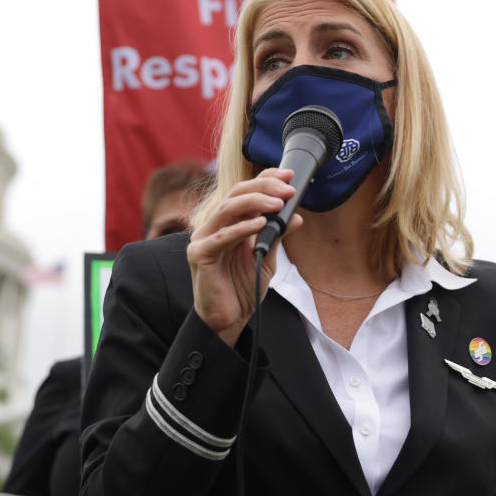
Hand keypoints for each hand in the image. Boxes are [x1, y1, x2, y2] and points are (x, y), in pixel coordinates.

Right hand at [186, 169, 300, 346]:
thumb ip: (276, 237)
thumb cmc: (241, 289)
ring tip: (278, 203)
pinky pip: (222, 237)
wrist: (227, 319)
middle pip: (236, 195)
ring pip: (227, 209)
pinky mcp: (199, 255)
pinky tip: (260, 223)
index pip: (244, 192)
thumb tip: (296, 218)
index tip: (288, 176)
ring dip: (255, 202)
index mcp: (227, 223)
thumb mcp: (265, 258)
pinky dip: (242, 228)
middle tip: (288, 190)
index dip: (265, 179)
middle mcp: (213, 226)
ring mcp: (203, 239)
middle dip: (264, 188)